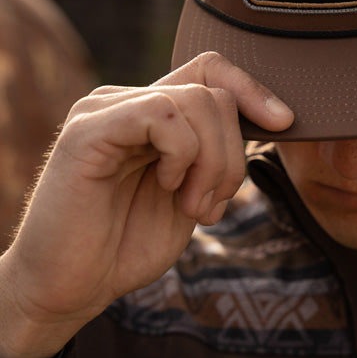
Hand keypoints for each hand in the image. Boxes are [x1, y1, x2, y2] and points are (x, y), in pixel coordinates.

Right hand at [0, 52, 292, 357]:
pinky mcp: (87, 130)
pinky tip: (167, 188)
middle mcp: (126, 102)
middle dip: (232, 154)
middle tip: (210, 205)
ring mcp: (104, 110)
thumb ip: (217, 156)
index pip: (210, 69)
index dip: (253, 89)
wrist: (70, 288)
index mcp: (151, 115)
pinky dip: (182, 156)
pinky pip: (161, 115)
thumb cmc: (125, 246)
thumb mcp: (190, 196)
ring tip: (191, 206)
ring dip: (212, 164)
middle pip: (213, 91)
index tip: (284, 123)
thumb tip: (274, 118)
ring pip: (196, 101)